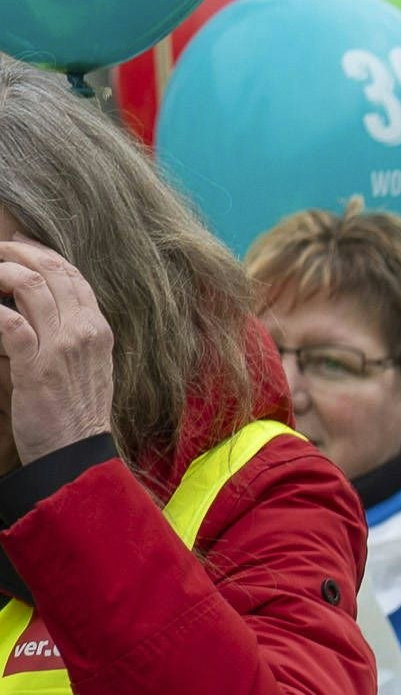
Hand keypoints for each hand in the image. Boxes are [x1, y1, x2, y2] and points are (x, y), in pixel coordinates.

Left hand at [0, 238, 116, 467]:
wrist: (77, 452)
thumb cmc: (76, 413)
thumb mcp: (86, 366)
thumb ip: (69, 334)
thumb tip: (38, 310)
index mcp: (97, 329)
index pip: (72, 275)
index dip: (43, 253)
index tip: (20, 243)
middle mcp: (84, 331)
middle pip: (51, 272)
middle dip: (17, 253)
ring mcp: (62, 346)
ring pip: (30, 286)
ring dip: (1, 273)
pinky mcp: (37, 365)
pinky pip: (10, 322)